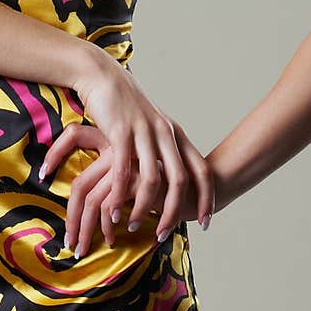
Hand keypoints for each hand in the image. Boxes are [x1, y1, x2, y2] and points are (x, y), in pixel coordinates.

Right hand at [39, 50, 215, 255]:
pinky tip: (113, 212)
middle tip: (166, 234)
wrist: (102, 76)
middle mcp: (165, 133)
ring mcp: (144, 132)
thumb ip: (162, 148)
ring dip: (145, 207)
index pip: (201, 170)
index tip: (207, 221)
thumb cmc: (125, 105)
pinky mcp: (121, 131)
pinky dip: (120, 194)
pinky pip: (123, 170)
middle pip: (181, 179)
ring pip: (152, 178)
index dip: (208, 197)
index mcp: (176, 134)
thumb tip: (170, 175)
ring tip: (133, 226)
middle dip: (176, 210)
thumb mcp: (151, 126)